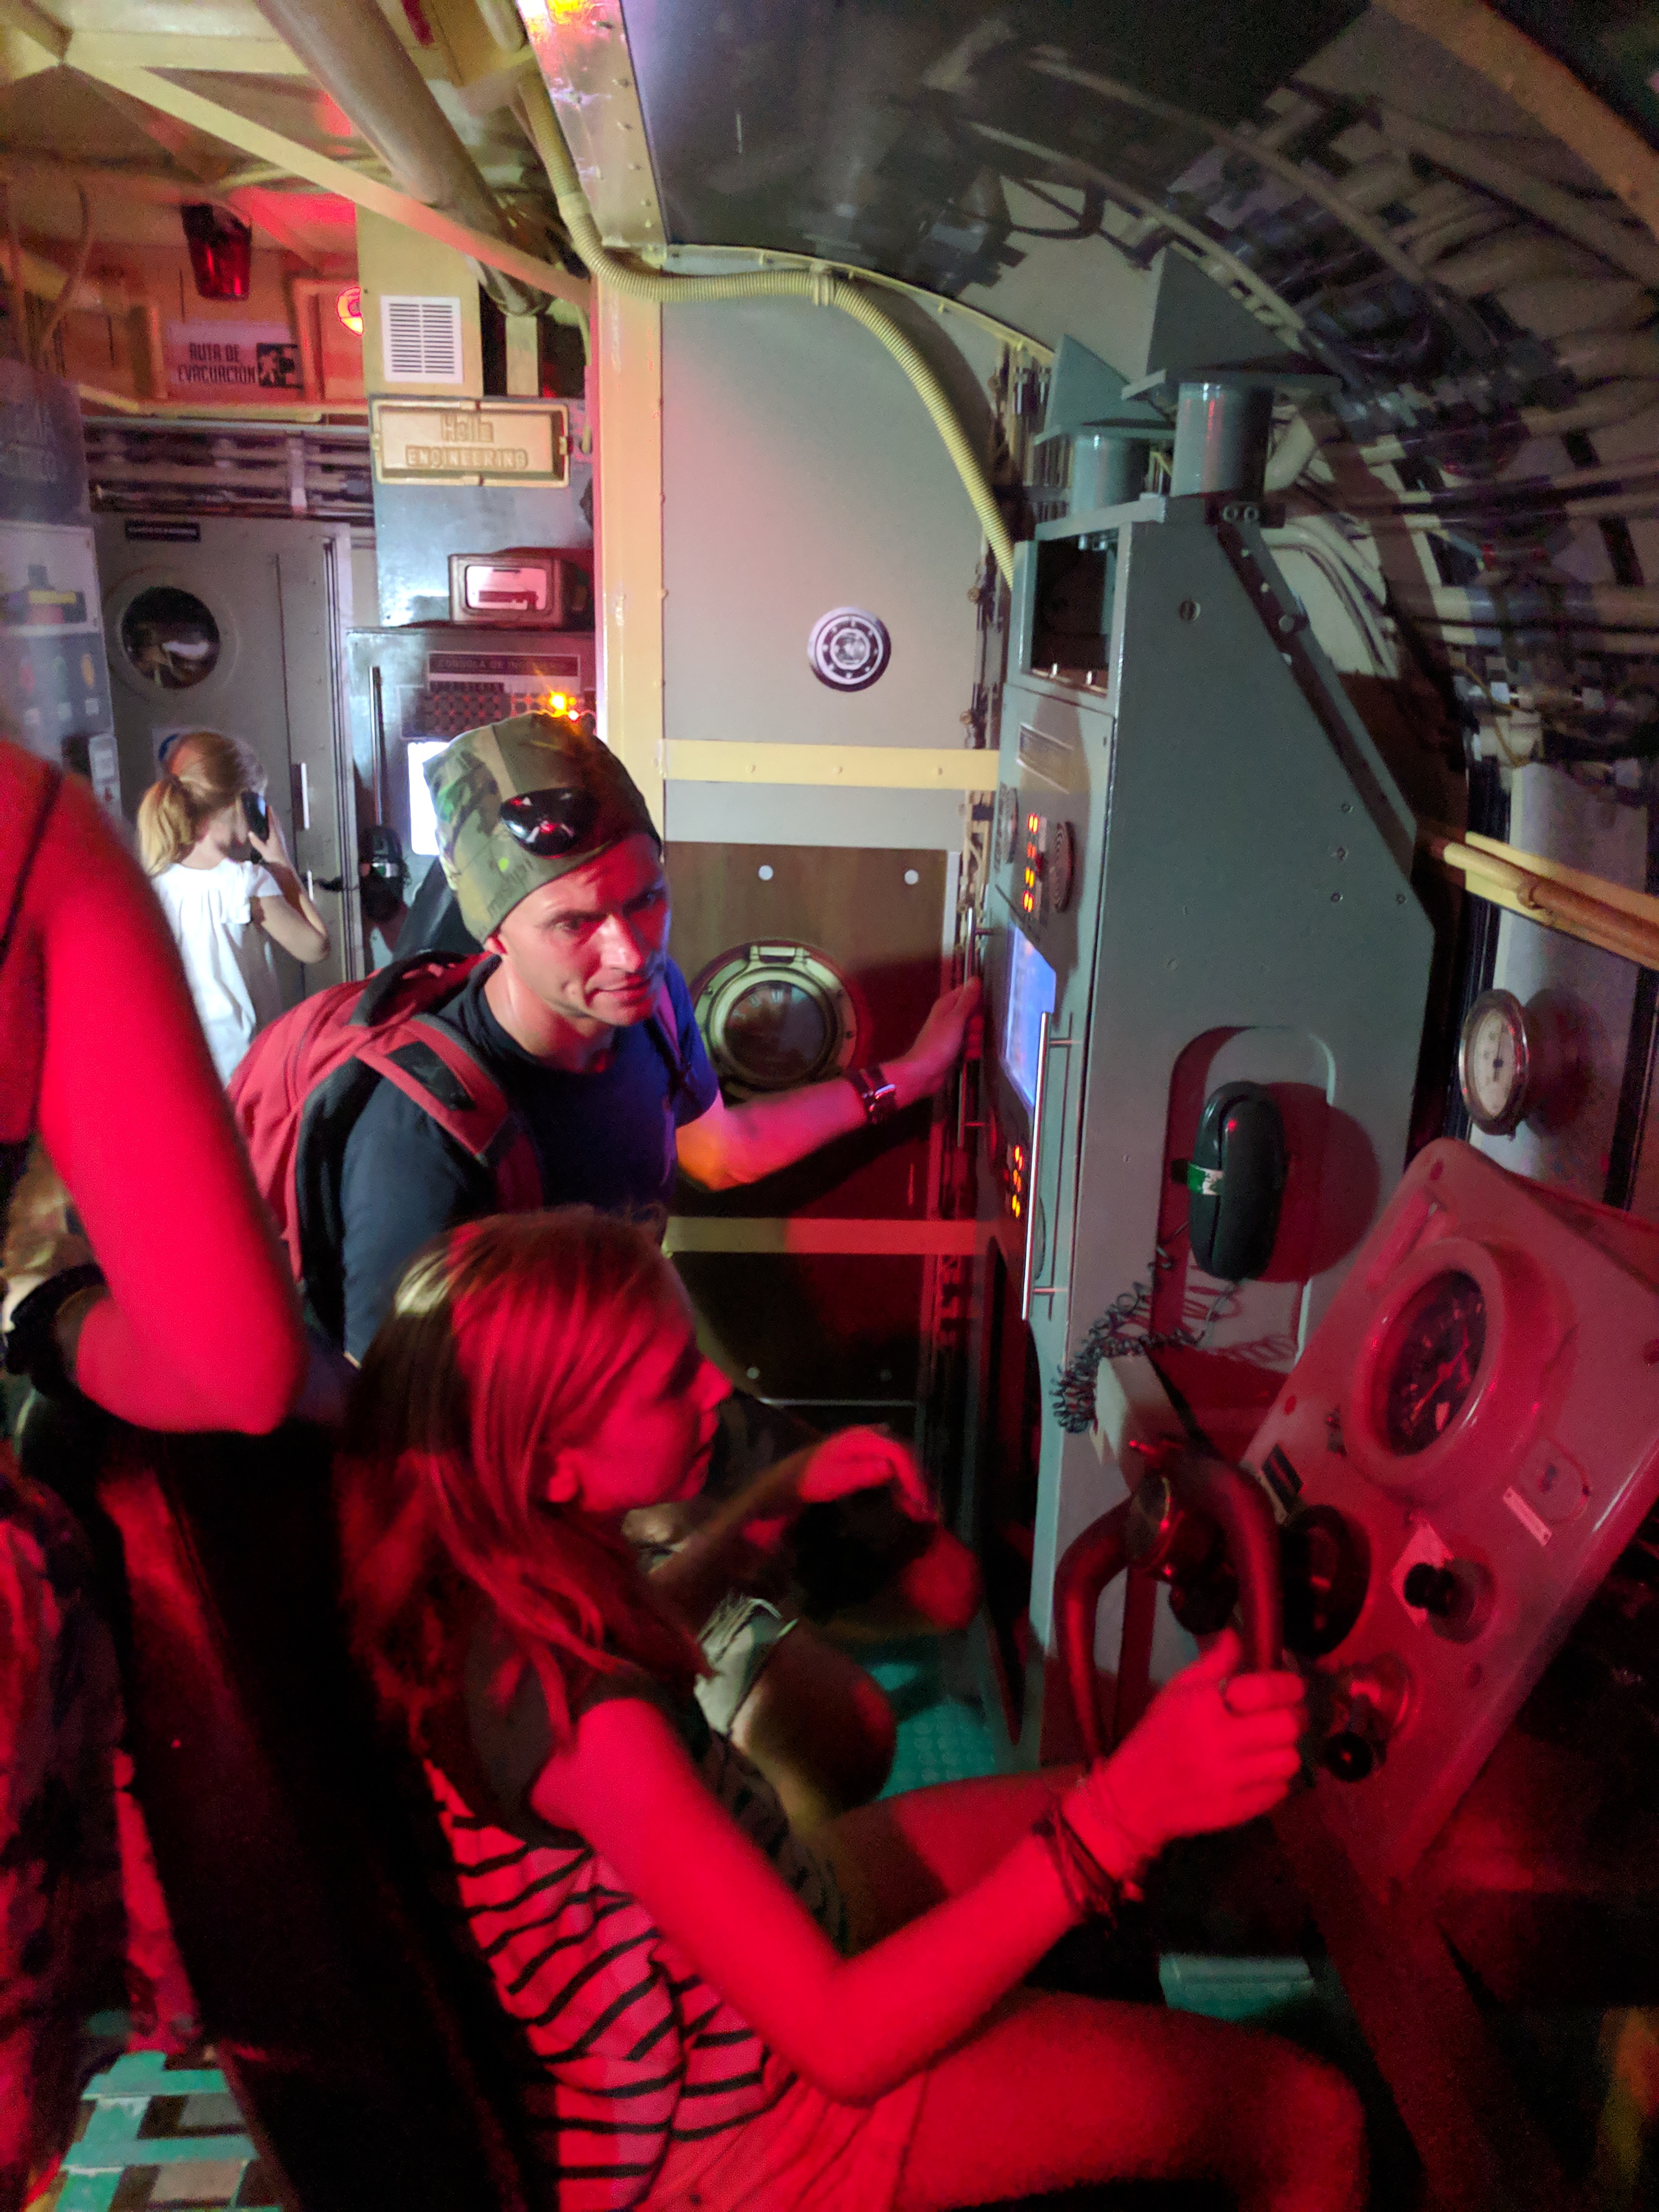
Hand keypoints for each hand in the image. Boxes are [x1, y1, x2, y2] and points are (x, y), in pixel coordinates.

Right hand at [247, 807, 288, 868]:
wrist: (282, 864)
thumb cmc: (273, 857)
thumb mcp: (263, 850)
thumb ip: (256, 842)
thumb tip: (250, 833)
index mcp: (274, 834)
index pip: (272, 821)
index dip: (270, 813)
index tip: (268, 806)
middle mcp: (279, 833)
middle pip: (276, 821)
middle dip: (272, 814)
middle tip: (267, 808)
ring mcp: (281, 836)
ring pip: (278, 825)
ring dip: (274, 819)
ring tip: (270, 814)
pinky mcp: (281, 840)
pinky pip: (278, 828)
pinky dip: (275, 824)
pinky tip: (273, 826)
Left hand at [794, 1428, 933, 1521]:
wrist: (793, 1478)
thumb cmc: (812, 1479)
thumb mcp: (836, 1479)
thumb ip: (863, 1472)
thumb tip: (890, 1468)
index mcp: (863, 1438)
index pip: (898, 1453)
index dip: (913, 1477)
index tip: (921, 1502)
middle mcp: (871, 1436)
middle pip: (905, 1455)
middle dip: (918, 1482)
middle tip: (927, 1509)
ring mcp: (871, 1444)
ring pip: (902, 1462)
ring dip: (913, 1485)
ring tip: (920, 1509)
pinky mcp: (870, 1456)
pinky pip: (893, 1467)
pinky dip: (902, 1484)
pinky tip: (906, 1501)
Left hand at [889, 976, 981, 1103]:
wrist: (923, 1074)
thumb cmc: (938, 1044)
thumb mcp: (955, 1020)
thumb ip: (967, 1000)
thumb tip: (975, 978)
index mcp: (947, 1005)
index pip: (967, 992)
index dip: (978, 998)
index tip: (985, 1007)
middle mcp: (949, 1017)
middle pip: (974, 1013)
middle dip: (978, 1022)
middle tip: (974, 1030)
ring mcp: (952, 1034)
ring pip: (974, 1031)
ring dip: (976, 1039)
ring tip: (970, 1046)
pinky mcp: (955, 1050)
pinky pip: (970, 1046)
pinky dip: (972, 1051)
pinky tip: (970, 1056)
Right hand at [1065, 1630, 1304, 1874]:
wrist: (1133, 1797)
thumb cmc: (1156, 1736)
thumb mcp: (1176, 1692)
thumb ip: (1212, 1664)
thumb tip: (1237, 1636)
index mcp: (1205, 1707)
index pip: (1268, 1691)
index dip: (1289, 1686)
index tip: (1292, 1687)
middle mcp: (1221, 1743)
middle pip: (1288, 1726)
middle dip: (1292, 1717)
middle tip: (1284, 1716)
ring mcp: (1231, 1781)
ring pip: (1290, 1760)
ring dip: (1285, 1750)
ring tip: (1271, 1746)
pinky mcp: (1238, 1810)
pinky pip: (1279, 1791)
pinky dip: (1274, 1779)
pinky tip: (1258, 1772)